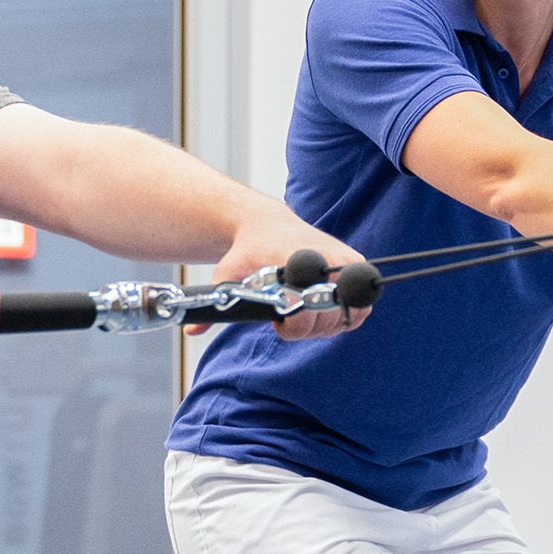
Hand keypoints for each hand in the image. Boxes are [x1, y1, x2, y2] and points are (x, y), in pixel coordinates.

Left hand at [216, 211, 366, 340]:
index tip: (280, 320)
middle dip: (306, 329)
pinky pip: (360, 309)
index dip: (296, 322)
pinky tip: (319, 311)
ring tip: (302, 314)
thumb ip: (216, 303)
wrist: (270, 224)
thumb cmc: (249, 250)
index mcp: (298, 259)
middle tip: (286, 322)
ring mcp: (346, 261)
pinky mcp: (357, 264)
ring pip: (345, 317)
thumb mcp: (228, 271)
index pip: (311, 304)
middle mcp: (327, 259)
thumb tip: (193, 330)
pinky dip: (341, 318)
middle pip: (327, 317)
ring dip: (323, 326)